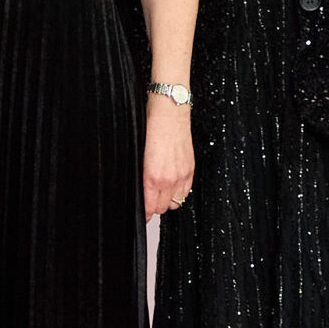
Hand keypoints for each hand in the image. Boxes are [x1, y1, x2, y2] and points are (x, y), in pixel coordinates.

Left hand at [143, 97, 193, 219]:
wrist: (170, 113)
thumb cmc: (151, 128)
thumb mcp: (138, 155)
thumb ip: (141, 176)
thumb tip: (140, 190)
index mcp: (153, 177)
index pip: (150, 207)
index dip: (144, 213)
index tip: (141, 214)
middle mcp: (170, 179)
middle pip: (162, 208)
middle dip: (153, 207)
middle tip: (147, 202)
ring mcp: (182, 175)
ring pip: (175, 202)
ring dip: (166, 201)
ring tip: (158, 194)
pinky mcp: (190, 169)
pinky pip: (186, 191)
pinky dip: (178, 192)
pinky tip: (171, 186)